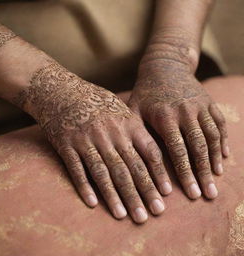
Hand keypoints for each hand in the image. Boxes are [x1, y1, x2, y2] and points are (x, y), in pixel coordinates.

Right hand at [21, 62, 170, 222]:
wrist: (60, 90)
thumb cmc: (94, 99)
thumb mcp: (119, 107)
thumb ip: (135, 127)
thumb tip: (152, 151)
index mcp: (127, 123)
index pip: (149, 152)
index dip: (158, 174)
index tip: (165, 194)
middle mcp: (110, 134)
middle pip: (129, 168)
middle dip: (142, 192)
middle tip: (153, 214)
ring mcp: (87, 140)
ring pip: (105, 173)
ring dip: (116, 196)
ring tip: (125, 216)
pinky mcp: (67, 145)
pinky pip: (78, 169)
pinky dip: (85, 187)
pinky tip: (93, 203)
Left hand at [129, 58, 228, 199]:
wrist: (165, 66)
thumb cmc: (145, 92)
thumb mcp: (134, 108)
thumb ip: (134, 131)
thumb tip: (131, 159)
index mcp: (165, 116)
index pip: (177, 150)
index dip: (184, 173)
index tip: (189, 194)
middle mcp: (186, 112)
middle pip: (198, 148)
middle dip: (203, 173)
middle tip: (207, 195)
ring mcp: (200, 106)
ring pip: (212, 138)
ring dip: (215, 161)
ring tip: (215, 181)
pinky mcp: (209, 103)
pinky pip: (219, 125)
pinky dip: (223, 143)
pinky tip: (224, 158)